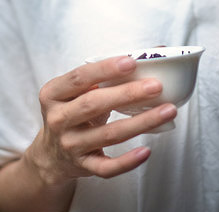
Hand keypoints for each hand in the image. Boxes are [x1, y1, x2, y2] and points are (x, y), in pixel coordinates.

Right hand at [25, 56, 177, 186]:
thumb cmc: (73, 112)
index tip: (131, 61)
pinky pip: (107, 167)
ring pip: (108, 135)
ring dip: (141, 122)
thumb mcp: (78, 92)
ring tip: (167, 110)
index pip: (79, 77)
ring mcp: (69, 145)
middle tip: (156, 86)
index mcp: (53, 94)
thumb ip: (106, 74)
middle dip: (127, 94)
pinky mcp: (82, 167)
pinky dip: (127, 161)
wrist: (51, 155)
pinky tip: (146, 151)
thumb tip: (155, 52)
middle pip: (94, 104)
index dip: (105, 69)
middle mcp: (57, 119)